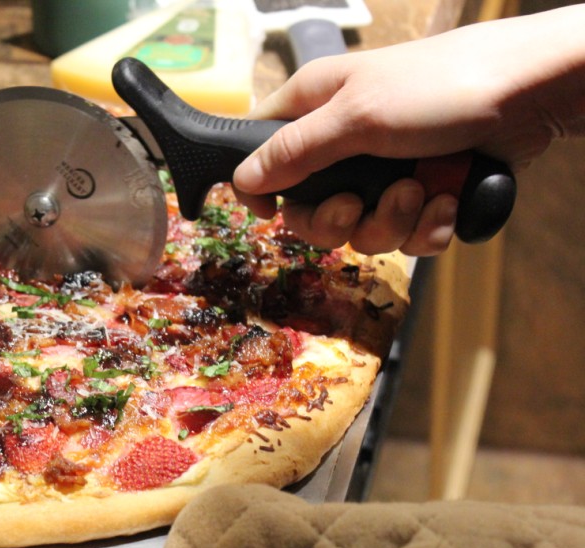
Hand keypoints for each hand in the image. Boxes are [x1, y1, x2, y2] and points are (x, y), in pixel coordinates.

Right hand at [233, 6, 584, 255]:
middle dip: (338, 219)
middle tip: (358, 205)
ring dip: (392, 221)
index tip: (268, 211)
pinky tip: (447, 198)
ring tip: (421, 190)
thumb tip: (240, 179)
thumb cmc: (437, 87)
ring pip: (362, 230)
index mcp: (316, 108)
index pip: (262, 153)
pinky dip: (428, 226)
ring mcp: (384, 173)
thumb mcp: (355, 116)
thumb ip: (294, 151)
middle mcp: (344, 143)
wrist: (529, 95)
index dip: (262, 187)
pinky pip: (406, 236)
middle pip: (311, 209)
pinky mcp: (424, 196)